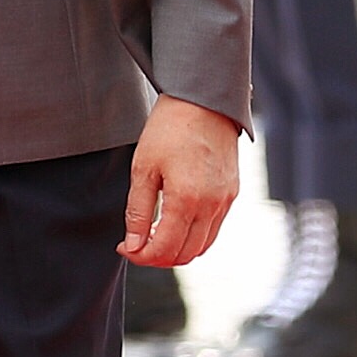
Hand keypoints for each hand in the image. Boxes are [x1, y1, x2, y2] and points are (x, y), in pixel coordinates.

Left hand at [122, 96, 240, 266]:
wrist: (204, 100)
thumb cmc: (170, 128)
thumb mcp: (143, 168)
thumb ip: (137, 212)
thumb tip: (133, 246)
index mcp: (186, 199)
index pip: (164, 250)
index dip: (140, 256)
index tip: (125, 247)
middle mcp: (212, 204)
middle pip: (184, 255)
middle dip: (157, 257)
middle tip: (137, 243)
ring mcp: (225, 200)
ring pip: (202, 247)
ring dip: (177, 249)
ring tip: (154, 233)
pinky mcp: (232, 192)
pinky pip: (213, 229)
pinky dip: (194, 236)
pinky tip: (175, 220)